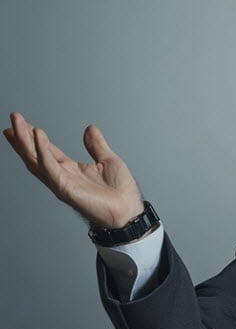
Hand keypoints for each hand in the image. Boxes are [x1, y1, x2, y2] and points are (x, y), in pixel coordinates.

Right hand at [3, 112, 143, 228]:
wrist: (129, 210)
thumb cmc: (121, 192)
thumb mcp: (108, 160)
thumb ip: (96, 145)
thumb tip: (90, 129)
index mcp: (71, 170)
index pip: (46, 150)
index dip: (34, 137)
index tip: (23, 123)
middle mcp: (62, 177)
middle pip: (36, 154)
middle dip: (23, 137)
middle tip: (13, 118)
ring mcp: (61, 183)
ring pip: (36, 160)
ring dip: (26, 141)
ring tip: (18, 124)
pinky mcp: (65, 189)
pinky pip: (50, 167)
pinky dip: (43, 151)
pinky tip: (37, 136)